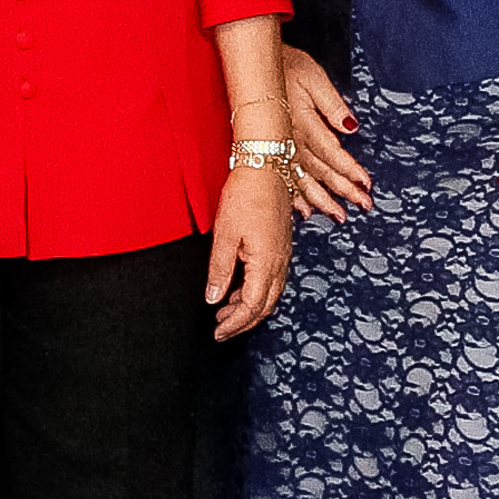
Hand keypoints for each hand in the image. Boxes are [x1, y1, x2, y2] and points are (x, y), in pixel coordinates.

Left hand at [206, 158, 295, 341]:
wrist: (267, 165)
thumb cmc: (246, 194)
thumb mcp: (225, 234)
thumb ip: (220, 270)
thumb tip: (214, 298)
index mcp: (266, 263)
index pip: (252, 306)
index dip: (234, 324)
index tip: (217, 333)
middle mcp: (280, 262)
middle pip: (265, 306)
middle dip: (243, 321)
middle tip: (221, 328)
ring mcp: (284, 254)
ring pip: (271, 294)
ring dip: (250, 307)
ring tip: (226, 310)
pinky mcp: (282, 245)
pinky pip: (273, 279)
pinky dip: (257, 291)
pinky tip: (241, 287)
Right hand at [276, 47, 371, 218]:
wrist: (252, 66)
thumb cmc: (283, 66)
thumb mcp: (313, 76)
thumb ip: (332, 104)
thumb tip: (351, 126)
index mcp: (305, 123)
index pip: (333, 153)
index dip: (350, 170)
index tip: (366, 184)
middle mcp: (291, 140)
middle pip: (321, 172)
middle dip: (343, 191)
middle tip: (363, 206)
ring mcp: (278, 147)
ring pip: (303, 180)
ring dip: (321, 200)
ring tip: (338, 215)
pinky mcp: (268, 148)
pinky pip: (283, 179)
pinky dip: (293, 197)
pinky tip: (303, 209)